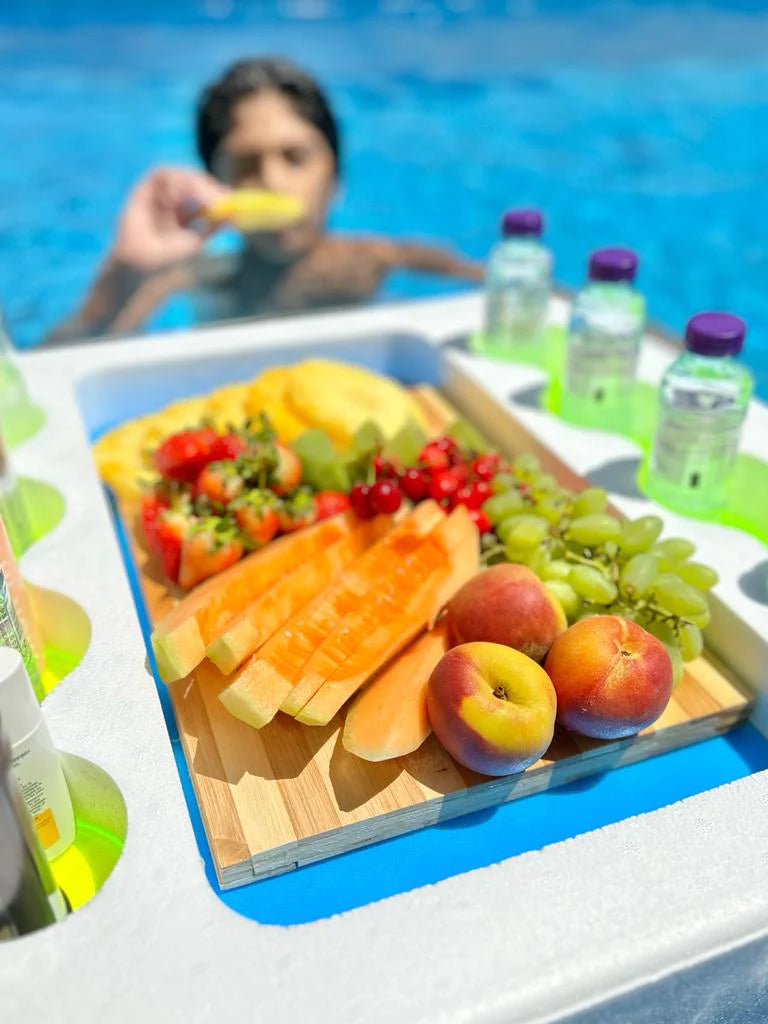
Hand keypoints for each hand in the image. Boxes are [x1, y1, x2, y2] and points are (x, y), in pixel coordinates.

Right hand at [110, 166, 229, 269]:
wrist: (142, 265)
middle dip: (210, 188)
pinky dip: (174, 181)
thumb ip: (212, 227)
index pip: (205, 193)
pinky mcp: (144, 188)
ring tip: (207, 202)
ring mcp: (158, 194)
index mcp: (185, 212)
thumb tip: (232, 214)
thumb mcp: (196, 241)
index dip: (218, 193)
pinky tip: (179, 198)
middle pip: (195, 181)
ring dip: (196, 185)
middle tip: (223, 200)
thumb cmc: (166, 258)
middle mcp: (172, 200)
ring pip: (180, 174)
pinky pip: (161, 173)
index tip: (231, 201)